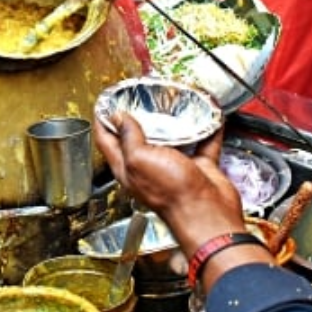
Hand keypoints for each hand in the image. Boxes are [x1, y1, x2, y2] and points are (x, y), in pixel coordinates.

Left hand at [93, 111, 244, 254]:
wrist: (207, 214)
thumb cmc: (172, 194)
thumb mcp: (140, 159)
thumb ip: (128, 138)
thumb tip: (119, 118)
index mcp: (128, 167)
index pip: (107, 141)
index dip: (102, 120)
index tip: (104, 103)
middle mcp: (149, 167)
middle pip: (138, 138)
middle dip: (136, 117)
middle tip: (137, 97)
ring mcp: (174, 167)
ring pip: (171, 138)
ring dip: (173, 120)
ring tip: (172, 100)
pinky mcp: (198, 167)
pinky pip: (202, 143)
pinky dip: (207, 128)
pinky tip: (209, 115)